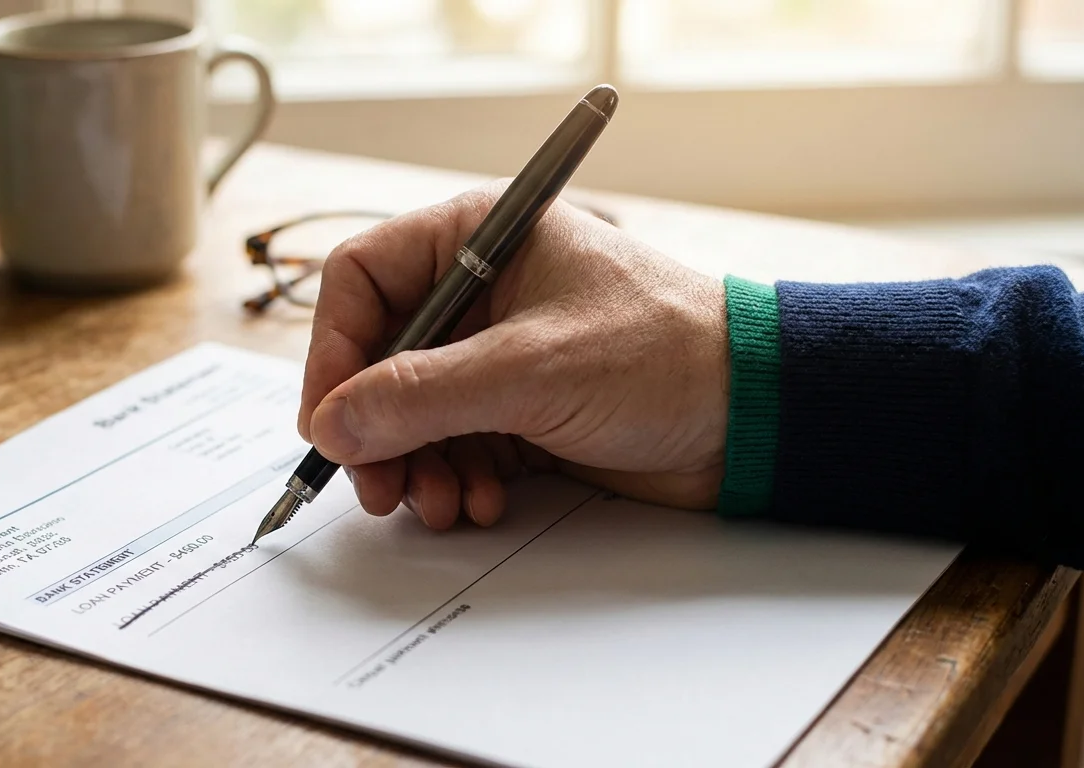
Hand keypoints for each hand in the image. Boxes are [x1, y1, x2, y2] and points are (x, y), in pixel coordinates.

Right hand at [298, 183, 729, 529]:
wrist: (755, 415)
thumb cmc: (665, 353)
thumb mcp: (531, 369)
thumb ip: (421, 395)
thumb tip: (333, 423)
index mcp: (478, 239)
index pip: (361, 281)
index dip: (333, 351)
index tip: (328, 420)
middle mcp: (478, 293)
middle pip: (377, 358)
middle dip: (373, 428)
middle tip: (376, 485)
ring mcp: (497, 355)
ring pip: (409, 413)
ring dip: (413, 465)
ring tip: (438, 503)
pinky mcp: (518, 411)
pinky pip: (452, 446)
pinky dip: (453, 479)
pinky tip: (480, 502)